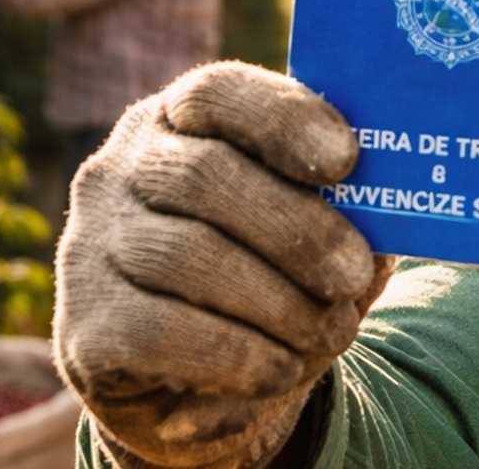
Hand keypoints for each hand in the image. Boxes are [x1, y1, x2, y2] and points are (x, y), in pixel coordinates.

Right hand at [54, 62, 392, 467]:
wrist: (198, 386)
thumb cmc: (271, 278)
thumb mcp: (312, 233)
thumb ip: (346, 209)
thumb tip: (394, 206)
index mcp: (179, 123)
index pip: (216, 93)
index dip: (283, 118)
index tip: (347, 158)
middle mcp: (119, 171)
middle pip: (206, 177)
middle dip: (297, 230)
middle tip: (354, 274)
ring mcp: (90, 246)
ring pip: (188, 258)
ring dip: (278, 302)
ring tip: (332, 330)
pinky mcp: (84, 328)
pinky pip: (162, 332)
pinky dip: (237, 354)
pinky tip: (282, 368)